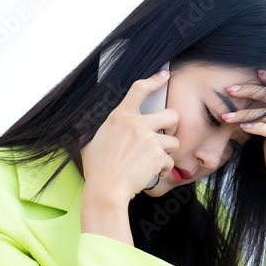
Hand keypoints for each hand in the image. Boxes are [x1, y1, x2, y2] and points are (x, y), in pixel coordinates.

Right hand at [79, 69, 178, 205]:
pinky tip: (151, 174)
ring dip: (167, 153)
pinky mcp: (158, 155)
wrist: (105, 190)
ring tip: (153, 162)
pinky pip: (170, 161)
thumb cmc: (97, 169)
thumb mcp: (91, 141)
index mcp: (119, 116)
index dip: (155, 80)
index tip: (165, 75)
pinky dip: (164, 170)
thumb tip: (91, 123)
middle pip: (171, 114)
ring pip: (174, 141)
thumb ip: (101, 129)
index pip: (139, 89)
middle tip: (166, 136)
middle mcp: (136, 124)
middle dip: (172, 126)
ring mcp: (149, 139)